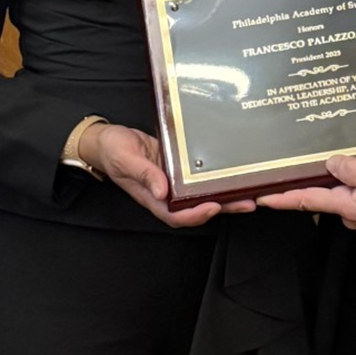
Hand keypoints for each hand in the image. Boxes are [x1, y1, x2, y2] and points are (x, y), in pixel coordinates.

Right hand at [81, 123, 254, 227]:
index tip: (213, 207)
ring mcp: (173, 180)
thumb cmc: (112, 151)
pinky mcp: (178, 166)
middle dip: (222, 207)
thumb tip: (162, 190)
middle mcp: (166, 193)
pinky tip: (230, 171)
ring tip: (248, 191)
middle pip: (196, 207)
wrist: (107, 139)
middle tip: (246, 202)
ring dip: (223, 194)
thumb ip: (144, 174)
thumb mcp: (125, 159)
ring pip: (201, 192)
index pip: (176, 215)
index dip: (196, 215)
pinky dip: (214, 176)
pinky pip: (198, 176)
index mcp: (153, 197)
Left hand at [256, 156, 355, 229]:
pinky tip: (348, 163)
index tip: (260, 197)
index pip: (308, 201)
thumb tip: (330, 163)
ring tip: (318, 155)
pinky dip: (348, 176)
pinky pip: (353, 188)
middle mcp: (353, 212)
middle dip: (305, 180)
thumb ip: (355, 170)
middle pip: (321, 194)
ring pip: (338, 189)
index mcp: (351, 206)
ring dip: (329, 175)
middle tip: (286, 163)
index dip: (282, 198)